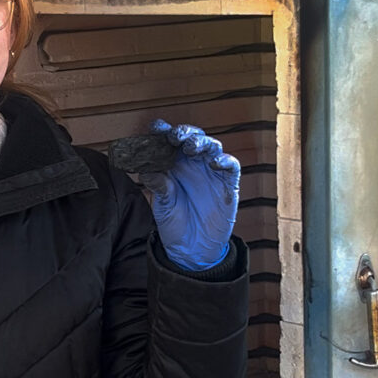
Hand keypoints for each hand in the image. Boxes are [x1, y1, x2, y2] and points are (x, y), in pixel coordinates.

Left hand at [137, 120, 239, 270]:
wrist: (191, 248)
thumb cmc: (174, 223)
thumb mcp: (161, 204)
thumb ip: (157, 185)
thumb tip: (146, 168)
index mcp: (174, 165)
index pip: (169, 142)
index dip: (164, 132)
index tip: (155, 128)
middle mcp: (193, 164)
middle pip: (192, 138)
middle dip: (184, 133)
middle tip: (174, 137)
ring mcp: (211, 172)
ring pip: (212, 146)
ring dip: (202, 142)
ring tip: (191, 147)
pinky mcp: (228, 184)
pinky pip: (231, 166)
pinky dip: (224, 160)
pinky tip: (214, 163)